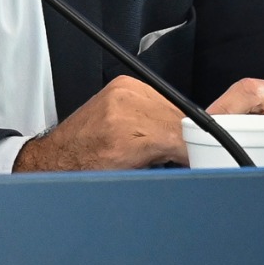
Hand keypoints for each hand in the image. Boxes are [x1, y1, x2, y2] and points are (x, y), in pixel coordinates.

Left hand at [15, 76, 188, 170]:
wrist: (58, 157)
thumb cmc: (87, 172)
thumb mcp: (133, 180)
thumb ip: (168, 168)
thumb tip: (200, 166)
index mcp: (125, 134)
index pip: (184, 138)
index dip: (198, 154)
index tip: (205, 163)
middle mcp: (124, 105)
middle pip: (182, 121)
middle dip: (189, 142)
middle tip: (186, 159)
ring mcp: (123, 91)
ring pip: (174, 109)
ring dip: (177, 129)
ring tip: (164, 147)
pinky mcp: (124, 85)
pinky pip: (161, 100)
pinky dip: (163, 117)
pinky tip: (154, 132)